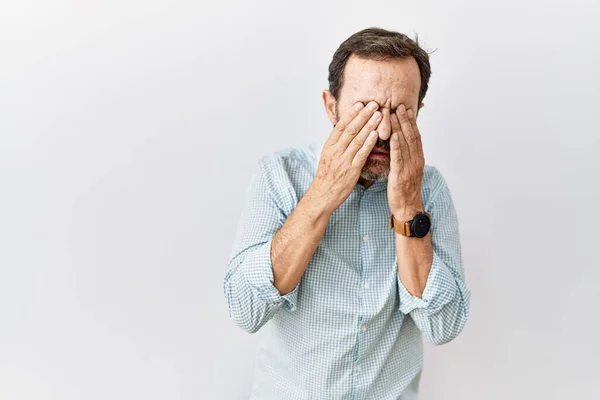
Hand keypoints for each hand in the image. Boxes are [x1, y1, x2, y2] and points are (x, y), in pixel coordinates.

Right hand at [308, 101, 381, 213]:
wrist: (322, 196)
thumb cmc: (327, 177)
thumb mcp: (328, 157)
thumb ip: (337, 145)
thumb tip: (345, 133)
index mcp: (329, 146)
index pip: (341, 126)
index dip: (352, 114)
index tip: (361, 104)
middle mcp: (335, 151)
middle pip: (351, 129)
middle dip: (363, 115)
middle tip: (374, 104)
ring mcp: (343, 160)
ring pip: (357, 139)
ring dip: (369, 125)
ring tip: (379, 115)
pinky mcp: (351, 170)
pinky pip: (361, 154)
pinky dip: (368, 143)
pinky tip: (376, 134)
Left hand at [388, 104, 424, 219]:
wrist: (407, 208)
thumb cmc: (404, 190)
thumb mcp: (406, 170)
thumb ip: (404, 157)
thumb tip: (398, 144)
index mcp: (418, 159)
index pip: (415, 136)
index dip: (411, 122)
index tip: (405, 109)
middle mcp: (416, 161)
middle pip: (411, 136)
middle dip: (406, 120)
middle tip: (400, 105)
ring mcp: (410, 168)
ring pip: (406, 144)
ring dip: (400, 128)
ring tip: (395, 115)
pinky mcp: (401, 175)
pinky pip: (399, 158)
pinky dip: (397, 146)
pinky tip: (393, 136)